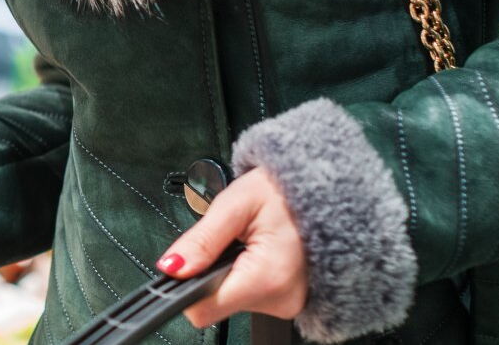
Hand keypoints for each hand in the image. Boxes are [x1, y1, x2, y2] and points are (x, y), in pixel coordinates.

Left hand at [153, 167, 308, 328]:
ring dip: (230, 270)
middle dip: (212, 271)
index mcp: (266, 278)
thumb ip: (201, 240)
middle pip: (216, 302)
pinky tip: (259, 251)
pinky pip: (250, 294)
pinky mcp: (289, 300)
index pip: (203, 309)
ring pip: (232, 298)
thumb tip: (171, 268)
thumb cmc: (286, 191)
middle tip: (231, 239)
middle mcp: (280, 299)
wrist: (326, 189)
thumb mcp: (237, 204)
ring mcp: (288, 303)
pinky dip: (246, 273)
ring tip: (250, 241)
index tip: (185, 264)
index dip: (184, 287)